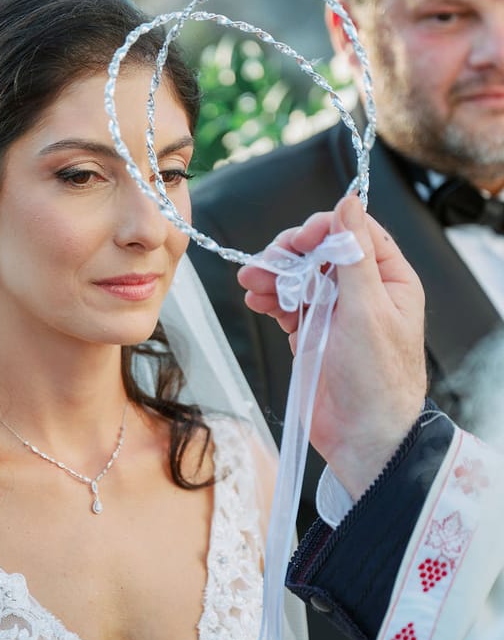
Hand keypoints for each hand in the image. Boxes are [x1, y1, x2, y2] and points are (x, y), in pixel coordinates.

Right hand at [238, 196, 425, 496]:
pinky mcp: (313, 335)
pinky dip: (270, 299)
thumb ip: (355, 255)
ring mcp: (336, 314)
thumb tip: (350, 203)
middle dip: (290, 255)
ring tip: (250, 281)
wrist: (362, 436)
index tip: (300, 239)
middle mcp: (363, 292)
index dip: (325, 229)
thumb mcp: (367, 309)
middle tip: (265, 264)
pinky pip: (288, 305)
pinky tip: (256, 299)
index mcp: (389, 280)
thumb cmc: (377, 380)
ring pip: (299, 278)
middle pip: (320, 253)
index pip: (355, 234)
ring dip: (273, 276)